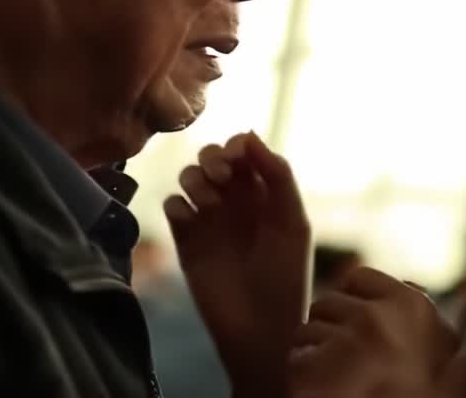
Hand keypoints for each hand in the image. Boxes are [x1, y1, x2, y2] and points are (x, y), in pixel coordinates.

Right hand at [164, 132, 312, 396]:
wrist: (260, 330)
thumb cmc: (287, 278)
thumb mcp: (292, 224)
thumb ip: (278, 177)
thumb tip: (251, 136)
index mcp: (265, 193)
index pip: (244, 150)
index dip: (238, 145)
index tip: (238, 157)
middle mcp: (236, 201)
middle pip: (212, 157)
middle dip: (213, 157)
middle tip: (222, 178)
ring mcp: (209, 219)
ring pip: (189, 177)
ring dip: (195, 178)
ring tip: (209, 201)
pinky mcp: (186, 241)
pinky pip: (172, 206)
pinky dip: (177, 204)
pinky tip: (190, 219)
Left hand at [290, 267, 465, 397]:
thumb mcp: (451, 366)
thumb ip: (430, 323)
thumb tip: (413, 287)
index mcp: (413, 308)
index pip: (360, 277)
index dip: (355, 302)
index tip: (363, 331)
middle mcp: (375, 316)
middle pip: (328, 302)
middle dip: (332, 329)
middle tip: (350, 367)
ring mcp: (342, 342)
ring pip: (308, 329)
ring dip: (315, 354)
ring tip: (340, 385)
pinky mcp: (311, 369)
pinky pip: (296, 358)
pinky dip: (303, 376)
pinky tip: (325, 394)